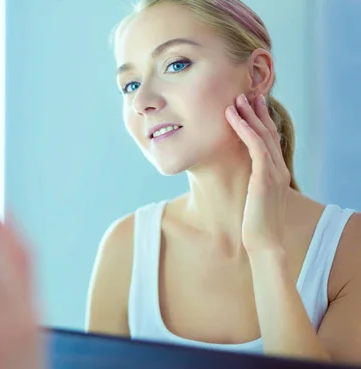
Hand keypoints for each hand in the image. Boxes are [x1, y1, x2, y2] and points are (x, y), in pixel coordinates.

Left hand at [225, 93, 290, 253]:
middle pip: (268, 133)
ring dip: (249, 115)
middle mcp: (279, 169)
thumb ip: (251, 183)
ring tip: (237, 99)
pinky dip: (245, 130)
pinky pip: (256, 147)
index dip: (261, 121)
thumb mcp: (253, 198)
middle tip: (246, 93)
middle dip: (257, 112)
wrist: (263, 243)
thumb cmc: (254, 224)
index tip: (251, 105)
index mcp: (276, 173)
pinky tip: (234, 118)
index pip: (270, 140)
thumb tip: (239, 176)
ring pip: (262, 136)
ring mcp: (274, 173)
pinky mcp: (264, 178)